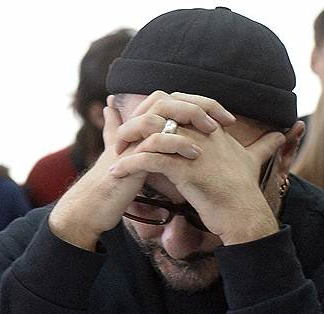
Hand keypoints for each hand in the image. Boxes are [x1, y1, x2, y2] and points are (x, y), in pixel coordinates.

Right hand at [49, 92, 227, 249]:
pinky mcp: (130, 155)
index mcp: (140, 124)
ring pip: (161, 110)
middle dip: (200, 105)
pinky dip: (176, 142)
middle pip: (168, 97)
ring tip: (212, 132)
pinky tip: (195, 153)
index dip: (201, 104)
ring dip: (190, 117)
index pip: (173, 100)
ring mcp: (131, 137)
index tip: (226, 119)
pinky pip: (155, 139)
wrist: (97, 206)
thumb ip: (141, 143)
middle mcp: (134, 125)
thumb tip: (136, 126)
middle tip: (225, 121)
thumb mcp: (134, 159)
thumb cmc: (118, 183)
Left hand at [109, 96, 287, 243]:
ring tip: (114, 154)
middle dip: (137, 122)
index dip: (159, 111)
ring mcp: (192, 150)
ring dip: (128, 142)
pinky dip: (129, 165)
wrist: (245, 215)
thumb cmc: (246, 190)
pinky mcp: (184, 169)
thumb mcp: (255, 161)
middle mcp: (201, 133)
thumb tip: (282, 134)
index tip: (142, 124)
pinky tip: (116, 173)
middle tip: (121, 137)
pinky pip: (148, 160)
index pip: (180, 105)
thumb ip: (265, 145)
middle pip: (161, 113)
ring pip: (151, 133)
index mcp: (211, 128)